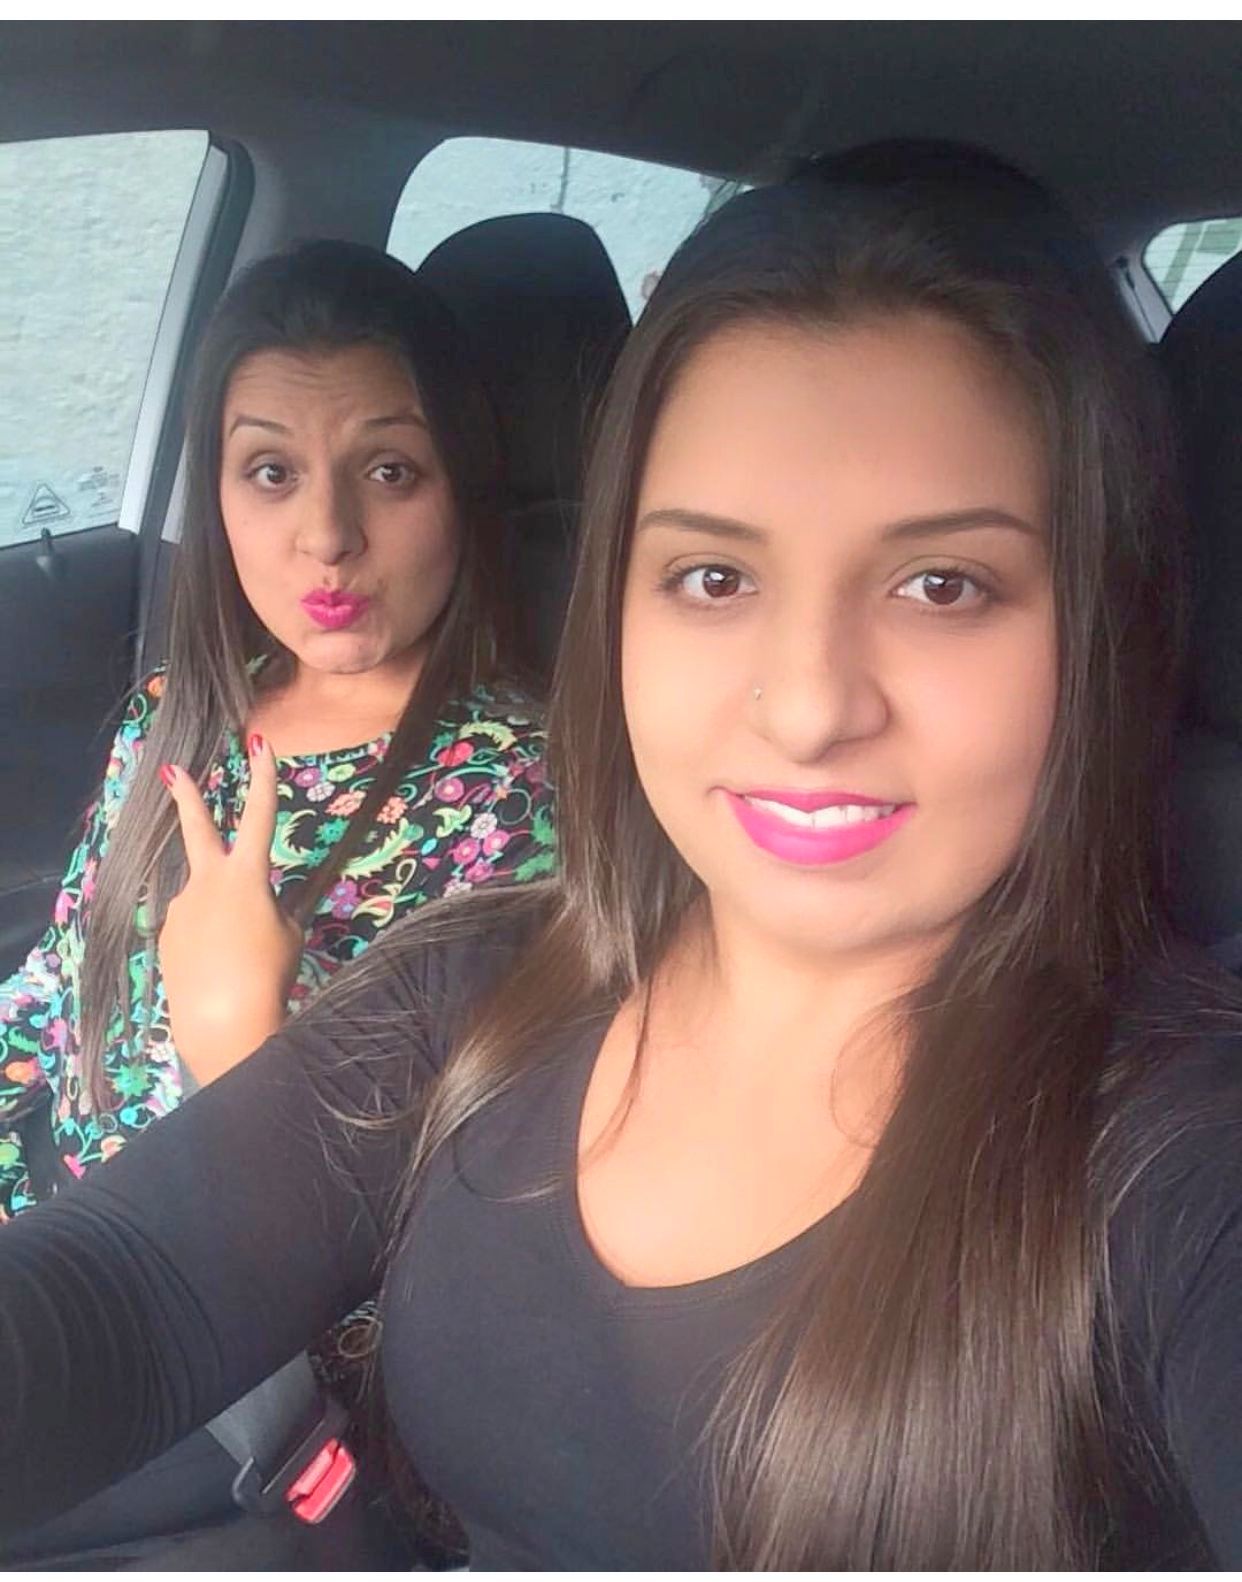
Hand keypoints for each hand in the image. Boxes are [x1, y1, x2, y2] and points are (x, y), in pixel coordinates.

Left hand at [158, 735, 303, 1085]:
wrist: (223, 1021)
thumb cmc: (269, 974)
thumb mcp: (287, 935)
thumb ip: (272, 909)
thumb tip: (253, 906)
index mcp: (247, 875)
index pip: (261, 815)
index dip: (263, 777)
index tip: (258, 743)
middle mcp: (208, 882)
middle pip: (197, 830)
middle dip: (187, 798)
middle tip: (171, 771)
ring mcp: (181, 908)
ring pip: (205, 899)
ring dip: (221, 917)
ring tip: (237, 955)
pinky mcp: (166, 936)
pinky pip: (193, 929)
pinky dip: (208, 942)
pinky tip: (217, 969)